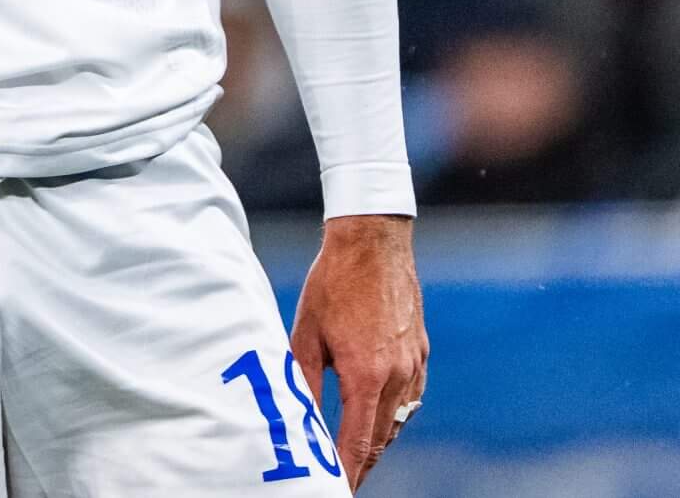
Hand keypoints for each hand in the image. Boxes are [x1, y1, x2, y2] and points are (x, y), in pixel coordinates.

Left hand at [289, 214, 427, 488]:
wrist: (373, 243)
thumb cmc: (332, 284)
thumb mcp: (306, 333)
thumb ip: (304, 380)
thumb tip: (298, 418)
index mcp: (365, 375)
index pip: (358, 442)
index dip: (346, 470)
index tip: (335, 486)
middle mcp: (396, 377)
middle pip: (381, 438)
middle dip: (362, 463)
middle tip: (341, 479)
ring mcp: (413, 366)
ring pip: (397, 421)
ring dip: (377, 440)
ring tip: (354, 454)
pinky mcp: (420, 354)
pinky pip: (409, 398)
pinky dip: (392, 415)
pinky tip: (376, 415)